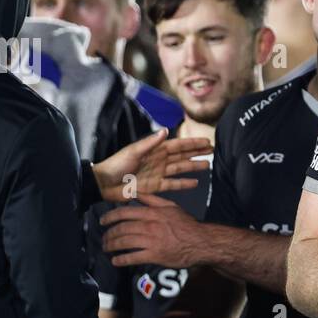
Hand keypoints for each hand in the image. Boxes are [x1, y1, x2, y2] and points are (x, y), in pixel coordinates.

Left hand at [93, 128, 212, 202]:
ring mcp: (158, 174)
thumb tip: (166, 131)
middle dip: (196, 152)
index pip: (178, 145)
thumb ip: (150, 142)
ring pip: (180, 169)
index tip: (206, 141)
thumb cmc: (116, 165)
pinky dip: (183, 183)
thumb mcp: (133, 151)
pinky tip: (195, 183)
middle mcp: (159, 161)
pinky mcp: (155, 187)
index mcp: (154, 150)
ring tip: (207, 165)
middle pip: (182, 155)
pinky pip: (173, 185)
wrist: (104, 184)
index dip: (192, 143)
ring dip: (193, 167)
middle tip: (212, 150)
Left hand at [100, 193, 208, 267]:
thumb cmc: (186, 224)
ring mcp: (151, 241)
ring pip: (124, 242)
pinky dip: (121, 259)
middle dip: (109, 234)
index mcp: (152, 213)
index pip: (124, 213)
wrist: (201, 242)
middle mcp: (149, 226)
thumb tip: (134, 193)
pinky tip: (115, 261)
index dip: (110, 217)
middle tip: (104, 238)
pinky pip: (133, 257)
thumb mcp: (170, 206)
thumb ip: (151, 199)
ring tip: (107, 248)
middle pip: (122, 229)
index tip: (102, 221)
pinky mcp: (155, 255)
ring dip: (112, 246)